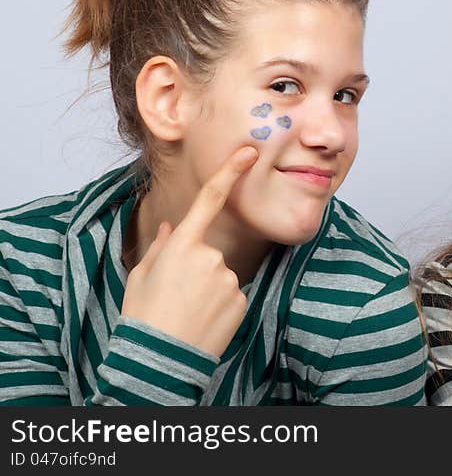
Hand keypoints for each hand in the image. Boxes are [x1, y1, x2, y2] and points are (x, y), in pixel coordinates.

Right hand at [120, 146, 257, 356]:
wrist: (159, 361)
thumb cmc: (143, 316)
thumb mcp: (142, 276)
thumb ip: (161, 246)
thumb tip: (171, 227)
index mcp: (181, 245)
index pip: (210, 199)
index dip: (230, 171)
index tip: (248, 151)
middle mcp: (210, 256)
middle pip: (209, 252)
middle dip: (196, 268)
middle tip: (176, 296)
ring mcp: (229, 277)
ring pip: (220, 275)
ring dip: (207, 288)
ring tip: (187, 311)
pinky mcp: (241, 299)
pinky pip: (231, 294)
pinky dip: (219, 305)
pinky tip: (203, 321)